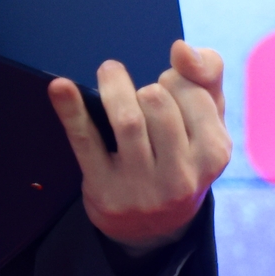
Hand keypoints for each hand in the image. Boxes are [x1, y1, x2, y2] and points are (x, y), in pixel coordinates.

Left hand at [47, 41, 229, 255]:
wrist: (151, 226)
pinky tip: (60, 87)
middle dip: (146, 87)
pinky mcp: (105, 190)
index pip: (194, 92)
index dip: (177, 81)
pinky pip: (85, 141)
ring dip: (114, 86)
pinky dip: (71, 110)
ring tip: (109, 72)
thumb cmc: (181, 154)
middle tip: (141, 96)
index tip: (170, 92)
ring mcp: (142, 187)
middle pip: (158, 103)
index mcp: (214, 153)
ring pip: (127, 120)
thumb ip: (207, 74)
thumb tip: (180, 49)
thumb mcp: (206, 120)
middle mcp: (182, 176)